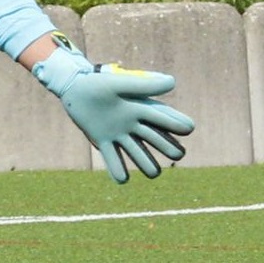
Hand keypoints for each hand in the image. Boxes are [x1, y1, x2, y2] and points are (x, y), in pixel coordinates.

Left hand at [31, 34, 195, 182]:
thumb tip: (173, 82)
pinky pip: (112, 158)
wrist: (74, 87)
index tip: (189, 129)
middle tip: (178, 154)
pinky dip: (117, 169)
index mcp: (139, 107)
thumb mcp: (122, 83)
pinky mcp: (102, 140)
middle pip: (155, 139)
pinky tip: (123, 179)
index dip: (176, 124)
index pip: (163, 118)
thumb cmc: (98, 82)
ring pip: (137, 153)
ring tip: (154, 173)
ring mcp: (118, 134)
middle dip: (168, 147)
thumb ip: (146, 85)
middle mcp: (132, 123)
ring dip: (146, 163)